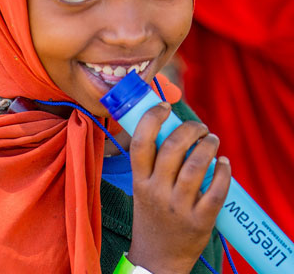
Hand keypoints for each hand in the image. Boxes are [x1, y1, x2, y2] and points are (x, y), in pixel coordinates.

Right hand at [128, 103, 230, 273]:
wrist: (157, 257)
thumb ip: (152, 162)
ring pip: (196, 166)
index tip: (165, 107)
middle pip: (172, 148)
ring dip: (208, 145)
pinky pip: (216, 191)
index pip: (140, 142)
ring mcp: (178, 207)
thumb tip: (173, 128)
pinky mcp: (200, 221)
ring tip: (212, 139)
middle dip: (190, 129)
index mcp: (139, 180)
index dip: (152, 118)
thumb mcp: (142, 187)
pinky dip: (223, 172)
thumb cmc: (151, 215)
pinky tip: (224, 163)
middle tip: (199, 126)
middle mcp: (156, 192)